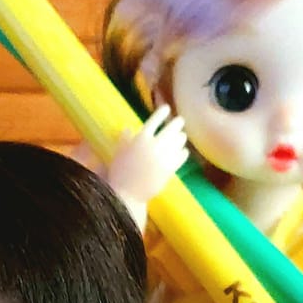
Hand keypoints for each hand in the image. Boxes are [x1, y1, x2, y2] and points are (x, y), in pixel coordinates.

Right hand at [105, 104, 188, 219]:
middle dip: (176, 123)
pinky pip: (180, 158)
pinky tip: (184, 151)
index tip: (166, 108)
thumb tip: (128, 129)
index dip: (161, 113)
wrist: (127, 194)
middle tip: (180, 120)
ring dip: (180, 138)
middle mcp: (153, 145)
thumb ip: (124, 139)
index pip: (154, 120)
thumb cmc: (119, 173)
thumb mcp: (118, 153)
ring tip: (182, 136)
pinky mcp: (169, 169)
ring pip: (177, 142)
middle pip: (170, 129)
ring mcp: (163, 157)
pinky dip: (183, 153)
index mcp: (140, 139)